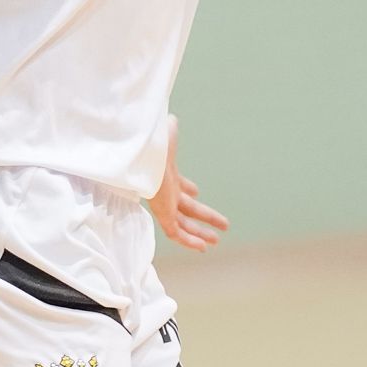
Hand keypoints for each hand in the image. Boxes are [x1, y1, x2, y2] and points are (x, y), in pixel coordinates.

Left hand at [150, 116, 227, 253]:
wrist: (143, 157)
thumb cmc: (152, 147)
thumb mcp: (166, 138)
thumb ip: (170, 131)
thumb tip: (171, 119)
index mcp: (167, 177)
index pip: (178, 186)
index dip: (188, 189)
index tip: (197, 191)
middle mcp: (167, 193)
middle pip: (188, 209)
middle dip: (205, 217)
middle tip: (222, 224)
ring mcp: (165, 205)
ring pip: (184, 225)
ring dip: (200, 233)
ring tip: (216, 241)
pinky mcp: (163, 214)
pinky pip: (177, 234)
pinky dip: (190, 241)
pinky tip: (203, 247)